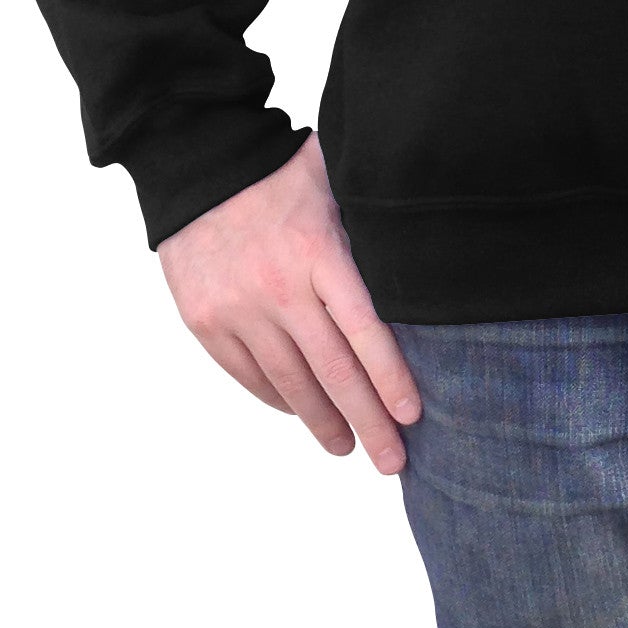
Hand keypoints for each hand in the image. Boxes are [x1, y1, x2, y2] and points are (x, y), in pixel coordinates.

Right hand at [158, 133, 420, 472]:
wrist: (199, 165)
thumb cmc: (282, 171)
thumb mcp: (335, 180)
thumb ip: (372, 218)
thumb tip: (428, 239)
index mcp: (319, 251)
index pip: (364, 328)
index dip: (390, 377)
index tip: (413, 415)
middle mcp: (278, 287)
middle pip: (332, 370)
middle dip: (368, 421)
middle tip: (393, 462)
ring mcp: (237, 308)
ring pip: (290, 382)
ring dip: (323, 422)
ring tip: (348, 447)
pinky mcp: (205, 320)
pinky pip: (249, 374)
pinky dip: (280, 399)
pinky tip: (303, 413)